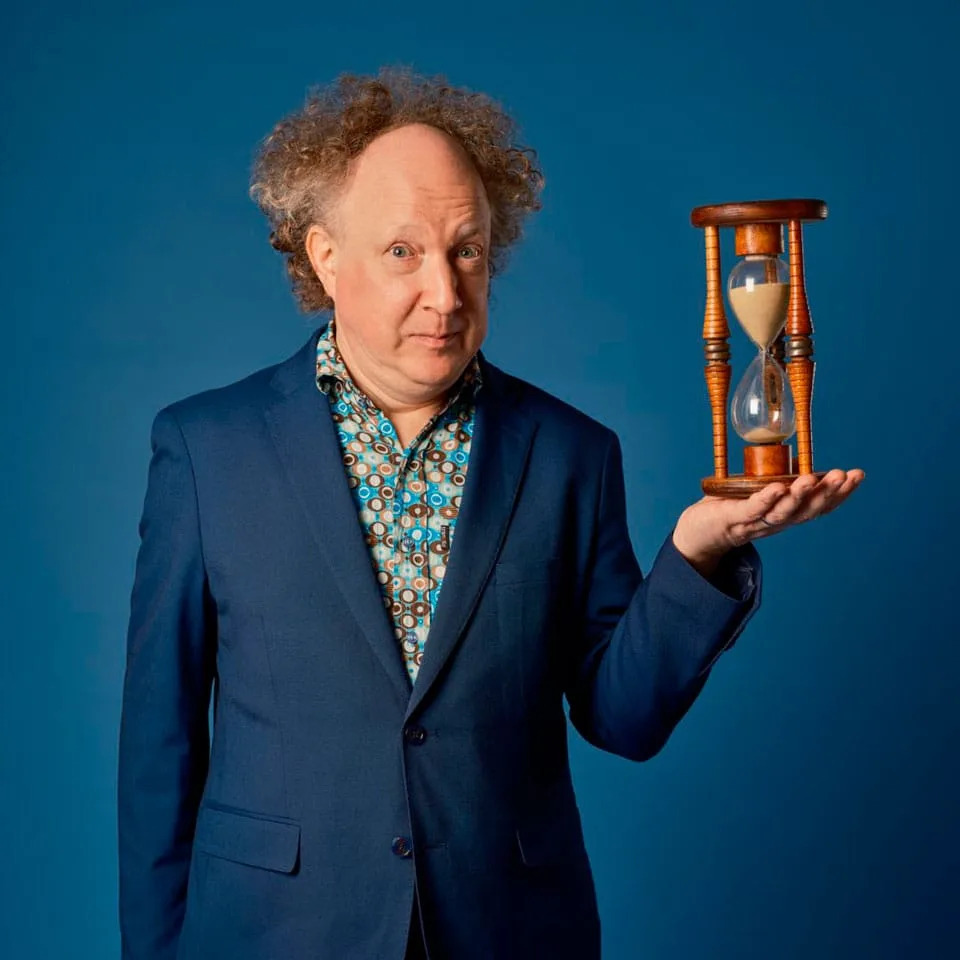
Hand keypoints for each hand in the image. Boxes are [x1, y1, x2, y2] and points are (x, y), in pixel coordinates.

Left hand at [672, 468, 865, 576]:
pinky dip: (766, 500)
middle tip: (844, 476)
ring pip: (783, 512)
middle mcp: (776, 522)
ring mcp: (755, 522)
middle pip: (807, 511)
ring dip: (799, 496)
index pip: (819, 506)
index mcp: (787, 514)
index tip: (857, 475)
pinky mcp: (734, 519)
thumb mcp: (762, 492)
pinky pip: (753, 510)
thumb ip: (781, 481)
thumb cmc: (732, 507)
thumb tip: (802, 461)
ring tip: (810, 479)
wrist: (699, 531)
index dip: (840, 494)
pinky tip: (777, 488)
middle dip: (828, 493)